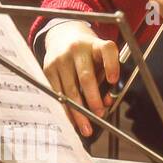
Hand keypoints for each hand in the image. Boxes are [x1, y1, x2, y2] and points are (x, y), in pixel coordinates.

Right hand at [42, 21, 118, 136]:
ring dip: (77, 111)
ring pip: (69, 89)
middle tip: (99, 115)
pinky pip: (57, 92)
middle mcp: (78, 50)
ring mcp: (60, 59)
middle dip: (92, 99)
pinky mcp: (48, 69)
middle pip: (86, 77)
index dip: (111, 65)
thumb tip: (106, 103)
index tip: (113, 80)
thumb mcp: (101, 58)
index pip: (108, 51)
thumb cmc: (90, 53)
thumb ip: (106, 77)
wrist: (64, 36)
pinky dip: (64, 108)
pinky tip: (71, 119)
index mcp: (97, 45)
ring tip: (85, 126)